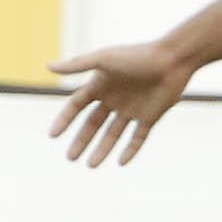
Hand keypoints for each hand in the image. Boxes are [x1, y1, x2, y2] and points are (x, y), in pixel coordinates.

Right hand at [48, 43, 195, 167]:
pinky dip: (130, 150)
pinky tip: (120, 162)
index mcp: (100, 84)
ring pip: (113, 134)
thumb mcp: (104, 59)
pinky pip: (137, 138)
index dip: (64, 120)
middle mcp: (114, 99)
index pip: (76, 106)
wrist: (173, 60)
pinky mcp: (150, 117)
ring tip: (90, 166)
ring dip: (102, 150)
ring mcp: (132, 109)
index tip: (53, 135)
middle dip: (81, 141)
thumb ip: (77, 65)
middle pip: (92, 124)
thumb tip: (48, 66)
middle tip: (70, 158)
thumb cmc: (137, 56)